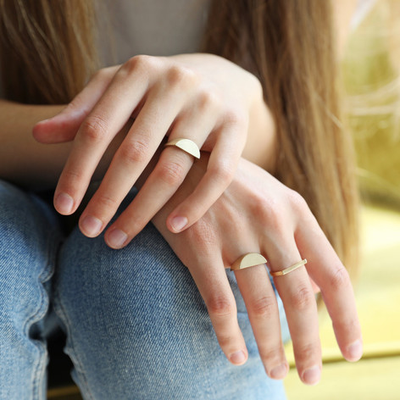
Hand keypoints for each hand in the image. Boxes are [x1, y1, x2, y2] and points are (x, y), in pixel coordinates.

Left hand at [33, 53, 267, 247]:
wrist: (219, 76)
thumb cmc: (159, 89)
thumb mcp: (120, 88)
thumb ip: (83, 110)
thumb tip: (40, 136)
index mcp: (137, 72)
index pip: (97, 128)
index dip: (77, 170)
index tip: (65, 208)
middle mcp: (174, 84)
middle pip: (134, 152)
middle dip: (108, 197)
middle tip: (89, 231)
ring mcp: (208, 105)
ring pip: (173, 168)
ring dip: (144, 209)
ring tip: (118, 238)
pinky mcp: (237, 126)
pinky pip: (218, 173)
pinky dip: (197, 203)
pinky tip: (174, 228)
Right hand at [151, 155, 362, 384]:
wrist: (178, 155)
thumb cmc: (227, 180)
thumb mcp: (270, 194)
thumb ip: (296, 236)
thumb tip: (317, 284)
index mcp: (293, 210)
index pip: (332, 273)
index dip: (346, 317)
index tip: (350, 350)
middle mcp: (270, 221)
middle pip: (300, 296)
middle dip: (309, 344)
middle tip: (310, 376)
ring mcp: (234, 231)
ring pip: (262, 304)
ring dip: (270, 346)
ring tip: (273, 372)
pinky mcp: (199, 243)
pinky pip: (220, 301)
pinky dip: (229, 334)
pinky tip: (235, 355)